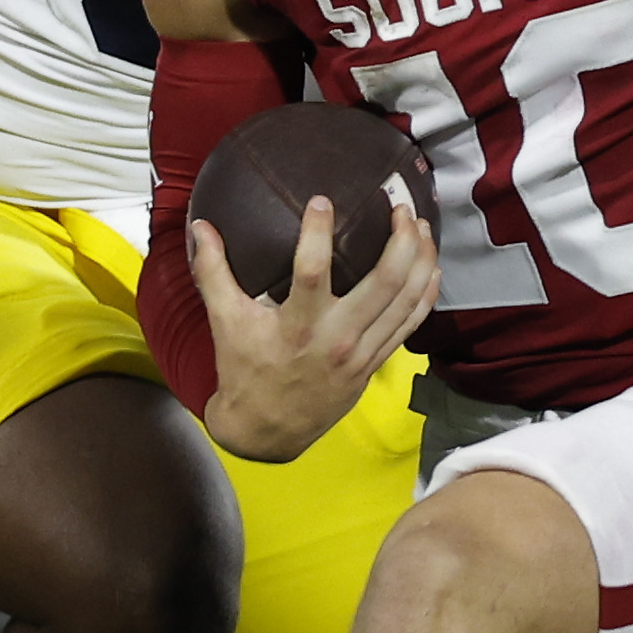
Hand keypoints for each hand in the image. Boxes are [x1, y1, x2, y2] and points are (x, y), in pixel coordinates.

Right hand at [187, 192, 436, 462]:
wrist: (266, 431)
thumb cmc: (245, 372)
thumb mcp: (225, 322)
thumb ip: (213, 271)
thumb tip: (200, 226)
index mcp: (297, 327)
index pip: (312, 271)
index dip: (318, 232)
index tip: (322, 201)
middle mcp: (337, 339)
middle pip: (384, 283)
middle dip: (400, 240)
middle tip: (399, 205)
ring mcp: (362, 353)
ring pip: (407, 300)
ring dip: (421, 259)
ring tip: (420, 225)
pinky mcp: (375, 363)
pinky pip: (411, 324)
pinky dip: (426, 293)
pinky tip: (431, 266)